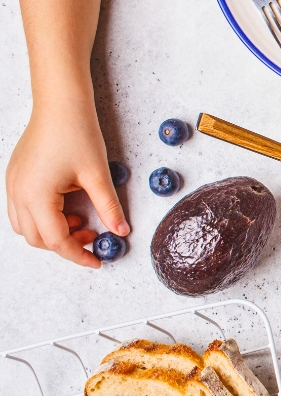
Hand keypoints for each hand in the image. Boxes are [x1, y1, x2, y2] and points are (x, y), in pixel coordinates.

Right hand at [6, 100, 127, 267]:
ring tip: (81, 220)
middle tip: (93, 237)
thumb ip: (109, 207)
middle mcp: (18, 193)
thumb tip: (122, 231)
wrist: (60, 104)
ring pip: (26, 226)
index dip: (78, 254)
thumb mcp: (98, 175)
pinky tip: (67, 206)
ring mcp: (12, 184)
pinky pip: (22, 209)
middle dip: (66, 244)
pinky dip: (43, 217)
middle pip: (37, 238)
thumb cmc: (77, 133)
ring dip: (52, 231)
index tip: (97, 261)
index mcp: (36, 196)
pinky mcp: (15, 176)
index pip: (56, 240)